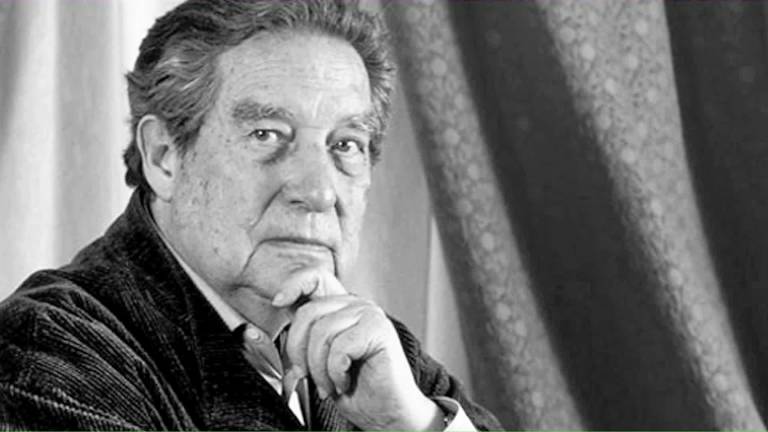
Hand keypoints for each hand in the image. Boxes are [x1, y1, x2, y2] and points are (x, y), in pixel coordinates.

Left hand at [272, 271, 442, 429]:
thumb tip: (262, 332)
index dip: (294, 284)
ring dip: (319, 369)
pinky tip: (345, 382)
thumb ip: (302, 339)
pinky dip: (335, 373)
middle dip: (298, 352)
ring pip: (321, 332)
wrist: (386, 412)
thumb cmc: (356, 389)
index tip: (278, 301)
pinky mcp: (378, 328)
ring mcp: (369, 313)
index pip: (315, 278)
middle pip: (308, 313)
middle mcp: (356, 304)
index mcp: (341, 307)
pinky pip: (339, 348)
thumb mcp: (318, 360)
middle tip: (308, 376)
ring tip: (330, 385)